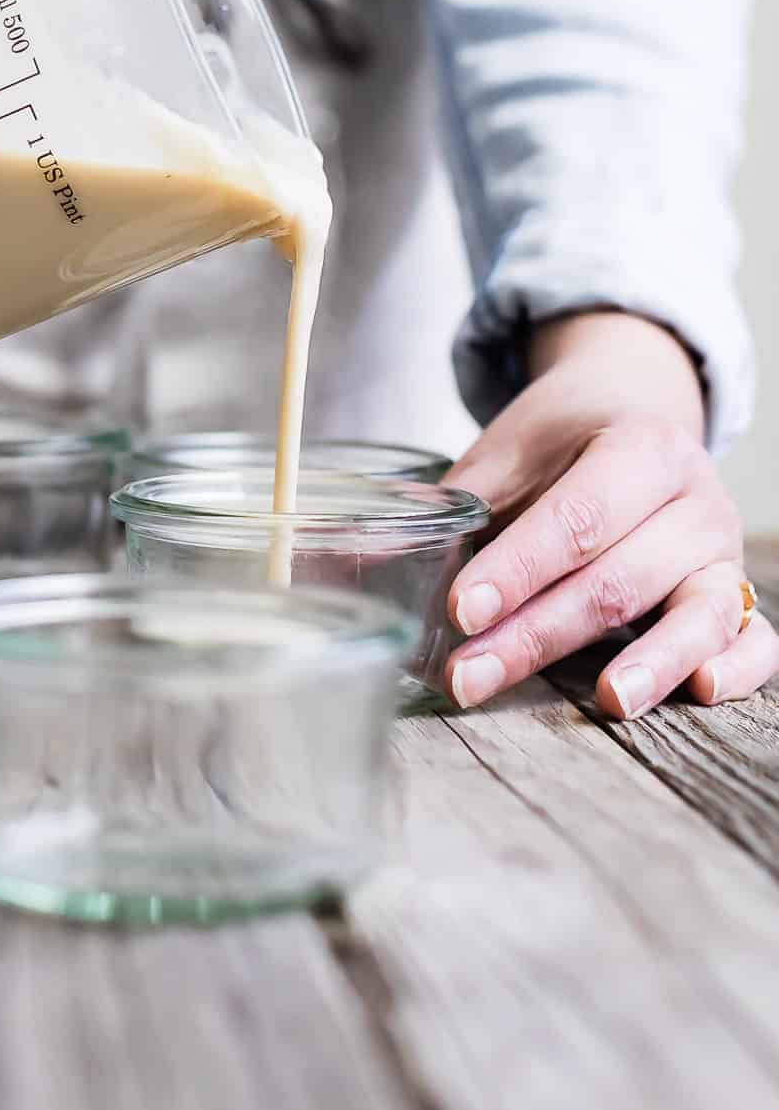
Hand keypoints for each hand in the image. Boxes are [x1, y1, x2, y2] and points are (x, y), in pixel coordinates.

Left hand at [442, 312, 778, 717]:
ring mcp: (723, 552)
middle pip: (620, 578)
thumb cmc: (562, 442)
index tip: (462, 611)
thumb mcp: (508, 453)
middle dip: (539, 635)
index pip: (578, 517)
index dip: (519, 568)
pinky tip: (702, 690)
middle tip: (470, 676)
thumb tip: (369, 557)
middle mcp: (695, 499)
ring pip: (698, 613)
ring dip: (650, 662)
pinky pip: (757, 639)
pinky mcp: (738, 594)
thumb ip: (457, 507)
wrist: (633, 408)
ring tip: (608, 701)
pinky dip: (739, 668)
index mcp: (641, 446)